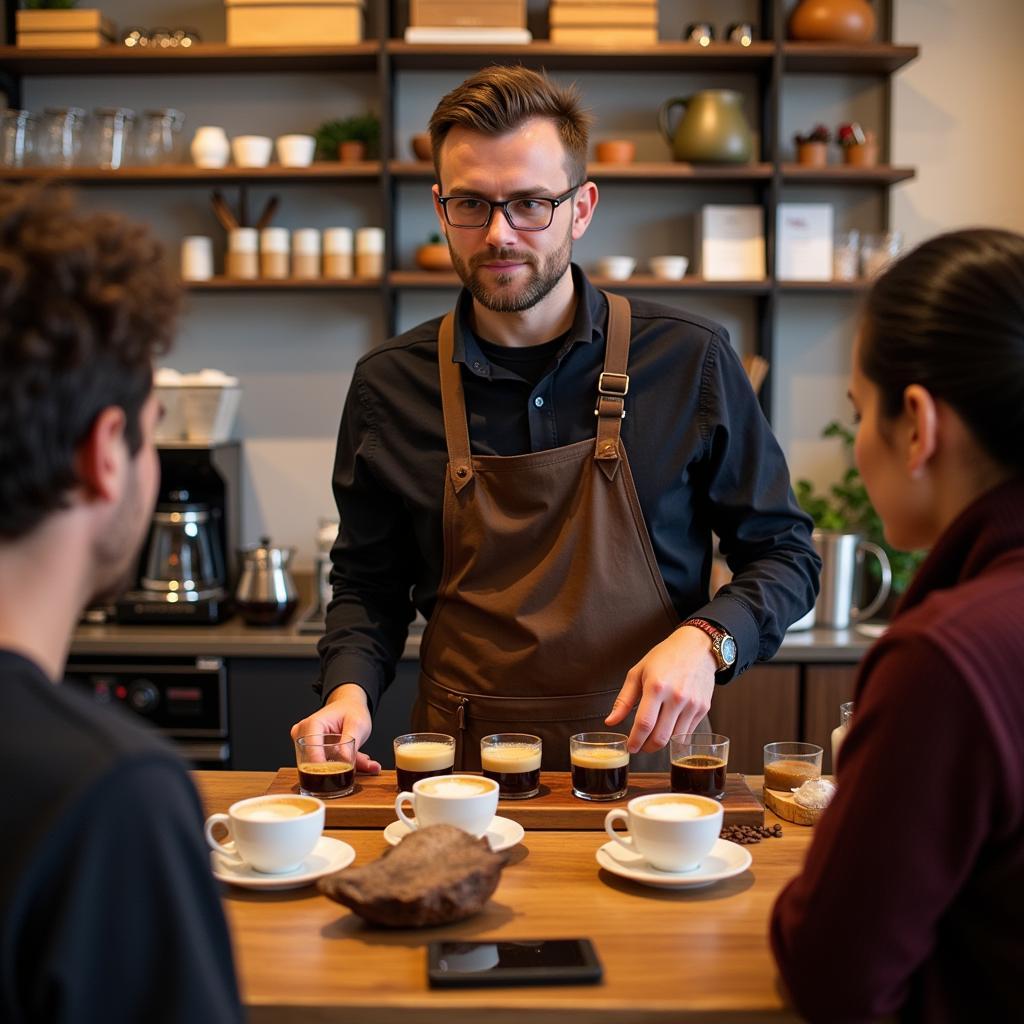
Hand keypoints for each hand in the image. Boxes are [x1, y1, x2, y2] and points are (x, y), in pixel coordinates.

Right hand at [290, 683, 380, 773]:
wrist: (349, 706)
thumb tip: (344, 761)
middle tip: (351, 770)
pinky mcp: (307, 752)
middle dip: (332, 770)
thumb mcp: (358, 724)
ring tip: (354, 762)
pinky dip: (336, 768)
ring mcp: (302, 744)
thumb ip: (351, 741)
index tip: (339, 773)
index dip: (324, 767)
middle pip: (311, 763)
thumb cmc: (351, 712)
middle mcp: (302, 734)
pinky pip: (320, 766)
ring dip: (336, 770)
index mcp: (312, 724)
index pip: (311, 751)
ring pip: (316, 767)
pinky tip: (349, 762)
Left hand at [605, 626, 717, 753]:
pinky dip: (674, 736)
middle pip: (660, 737)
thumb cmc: (664, 657)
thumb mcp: (637, 673)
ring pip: (674, 738)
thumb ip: (623, 700)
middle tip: (639, 747)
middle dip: (646, 748)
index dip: (635, 740)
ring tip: (651, 737)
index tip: (629, 747)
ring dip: (660, 743)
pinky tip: (667, 728)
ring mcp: (692, 704)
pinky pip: (687, 732)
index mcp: (656, 686)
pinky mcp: (703, 709)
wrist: (696, 648)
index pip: (644, 723)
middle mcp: (676, 697)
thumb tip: (610, 722)